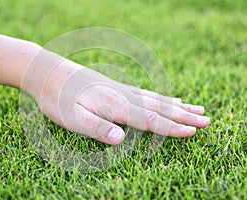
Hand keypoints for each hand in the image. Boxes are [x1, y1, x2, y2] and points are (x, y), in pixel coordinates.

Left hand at [24, 51, 210, 144]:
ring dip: (178, 106)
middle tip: (207, 120)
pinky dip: (162, 97)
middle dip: (184, 117)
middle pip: (160, 107)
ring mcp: (121, 89)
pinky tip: (169, 98)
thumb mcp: (72, 118)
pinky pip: (146, 92)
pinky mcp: (117, 86)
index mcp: (114, 105)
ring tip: (196, 108)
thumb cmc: (57, 98)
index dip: (171, 128)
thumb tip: (122, 141)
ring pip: (157, 98)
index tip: (193, 132)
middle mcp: (123, 95)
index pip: (150, 119)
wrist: (47, 72)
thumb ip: (97, 129)